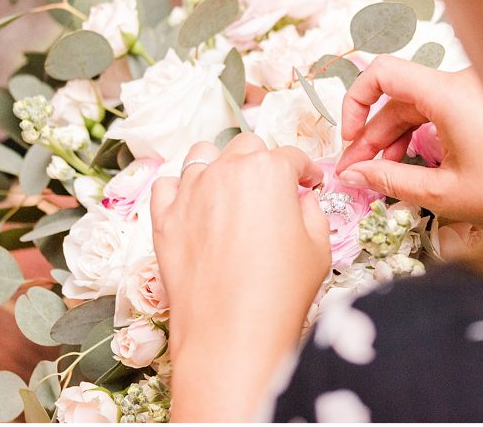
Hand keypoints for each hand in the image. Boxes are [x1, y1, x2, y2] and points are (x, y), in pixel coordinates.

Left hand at [151, 133, 329, 421]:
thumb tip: (301, 200)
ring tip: (229, 190)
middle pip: (246, 147)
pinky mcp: (164, 218)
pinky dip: (181, 189)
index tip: (308, 183)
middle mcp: (226, 171)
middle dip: (263, 162)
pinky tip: (195, 206)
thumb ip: (312, 211)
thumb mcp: (319, 248)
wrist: (231, 334)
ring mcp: (190, 192)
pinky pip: (167, 185)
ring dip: (220, 165)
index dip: (304, 171)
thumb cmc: (280, 293)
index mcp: (268, 170)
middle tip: (272, 189)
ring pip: (202, 155)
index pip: (291, 156)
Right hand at [336, 55, 482, 232]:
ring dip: (392, 137)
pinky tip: (410, 166)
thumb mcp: (445, 194)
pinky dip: (419, 134)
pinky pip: (440, 110)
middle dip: (369, 133)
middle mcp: (462, 82)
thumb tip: (350, 176)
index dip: (355, 102)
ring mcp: (477, 91)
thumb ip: (390, 181)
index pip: (382, 72)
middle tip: (354, 173)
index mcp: (449, 94)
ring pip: (417, 105)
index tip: (349, 141)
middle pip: (397, 95)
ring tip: (379, 176)